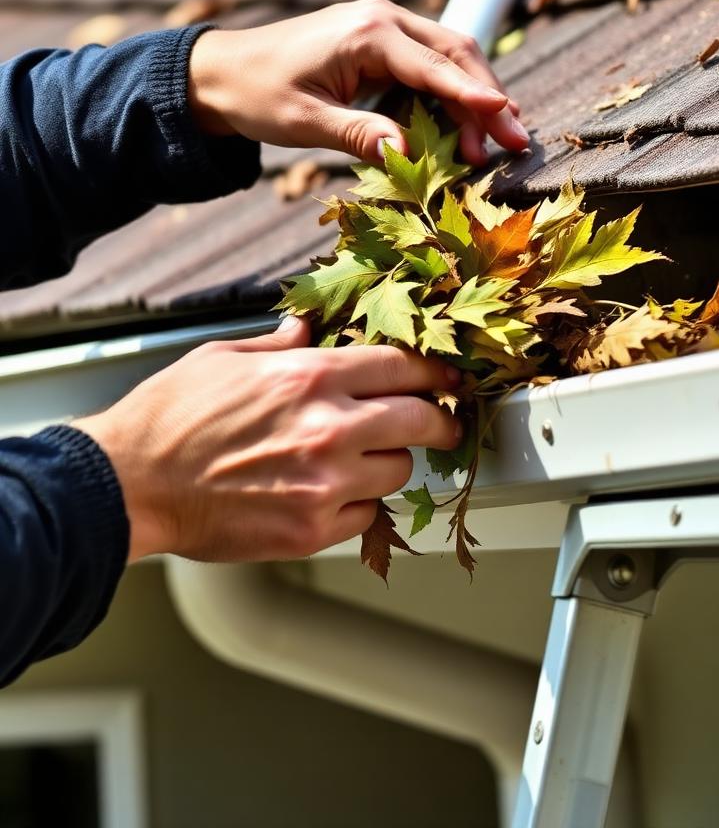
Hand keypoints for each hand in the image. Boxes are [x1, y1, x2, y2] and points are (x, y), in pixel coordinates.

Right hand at [73, 317, 461, 562]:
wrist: (130, 485)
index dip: (433, 372)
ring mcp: (325, 484)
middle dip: (440, 420)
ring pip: (400, 471)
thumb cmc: (170, 418)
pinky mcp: (312, 531)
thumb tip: (310, 330)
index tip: (446, 378)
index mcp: (310, 377)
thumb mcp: (225, 358)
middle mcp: (328, 428)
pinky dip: (358, 504)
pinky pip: (367, 514)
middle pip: (421, 420)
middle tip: (443, 424)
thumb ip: (280, 345)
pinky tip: (331, 493)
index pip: (403, 367)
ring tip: (361, 459)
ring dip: (389, 463)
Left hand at [188, 0, 528, 165]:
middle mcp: (382, 18)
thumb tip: (408, 154)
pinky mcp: (381, 42)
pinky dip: (451, 93)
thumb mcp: (305, 121)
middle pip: (455, 53)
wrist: (221, 71)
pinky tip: (464, 123)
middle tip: (516, 141)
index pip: (433, 66)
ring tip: (494, 142)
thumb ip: (358, 134)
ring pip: (449, 57)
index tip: (508, 116)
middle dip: (487, 98)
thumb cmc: (258, 94)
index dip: (472, 95)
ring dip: (473, 98)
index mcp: (366, 32)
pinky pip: (429, 64)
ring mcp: (384, 26)